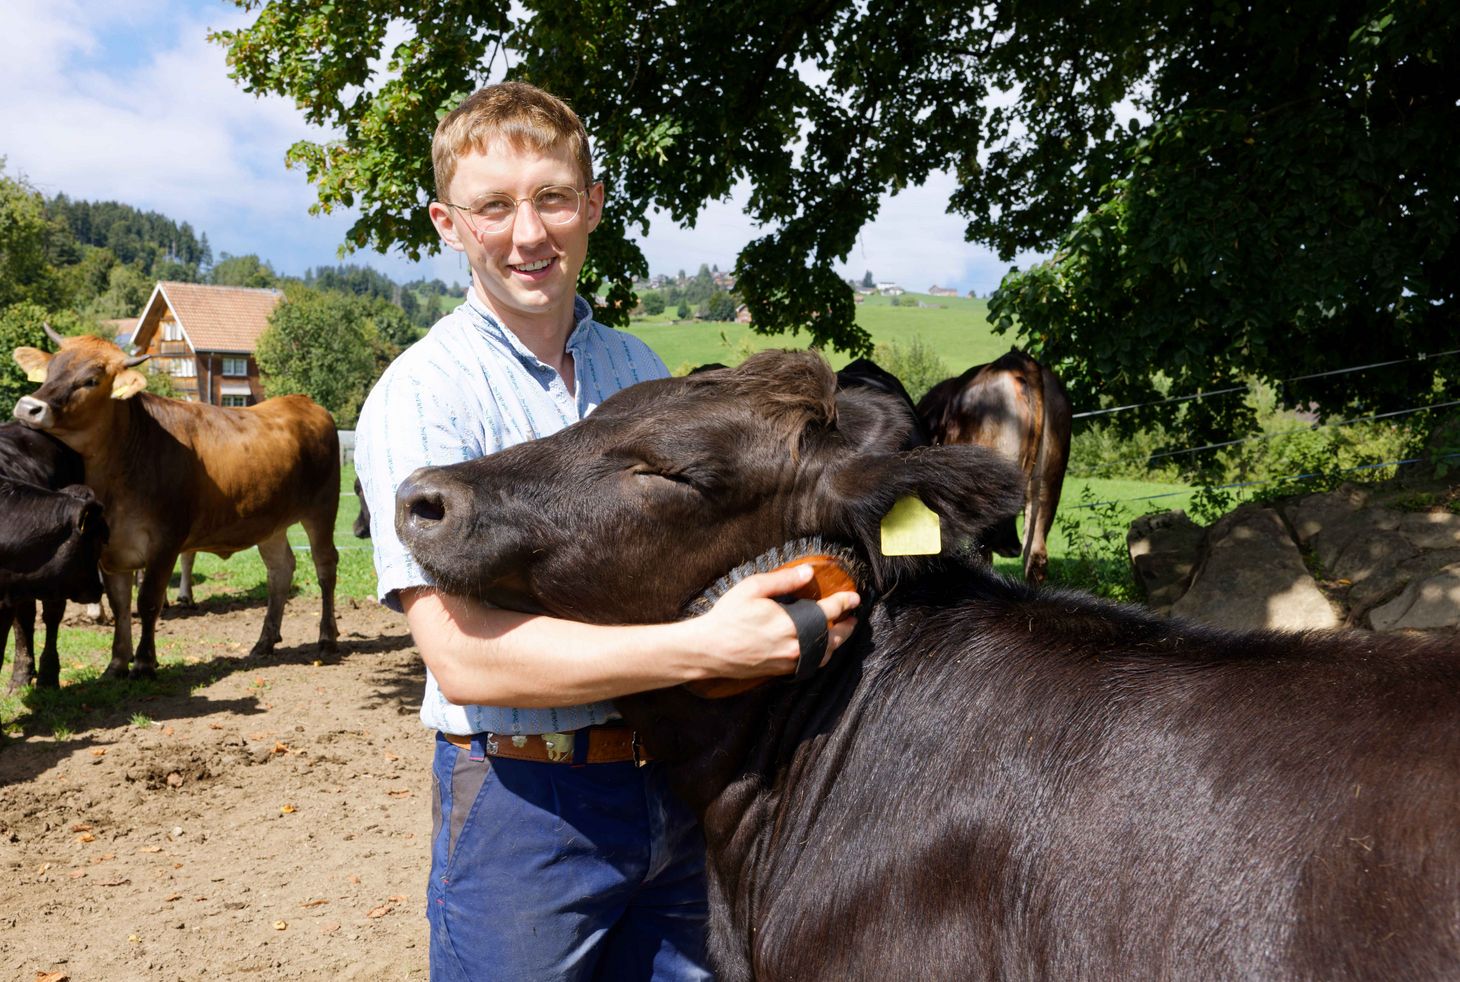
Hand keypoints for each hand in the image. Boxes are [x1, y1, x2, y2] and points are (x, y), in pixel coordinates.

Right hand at [687, 564, 859, 678]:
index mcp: (791, 623)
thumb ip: (784, 580)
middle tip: (852, 618)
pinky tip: (818, 649)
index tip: (854, 598)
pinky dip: (820, 657)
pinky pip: (809, 666)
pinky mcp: (780, 672)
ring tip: (840, 634)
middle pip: (833, 639)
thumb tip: (809, 573)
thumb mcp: (753, 588)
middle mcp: (795, 646)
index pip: (829, 612)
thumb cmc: (728, 616)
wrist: (708, 649)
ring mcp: (788, 662)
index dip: (844, 603)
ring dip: (836, 645)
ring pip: (823, 656)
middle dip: (847, 628)